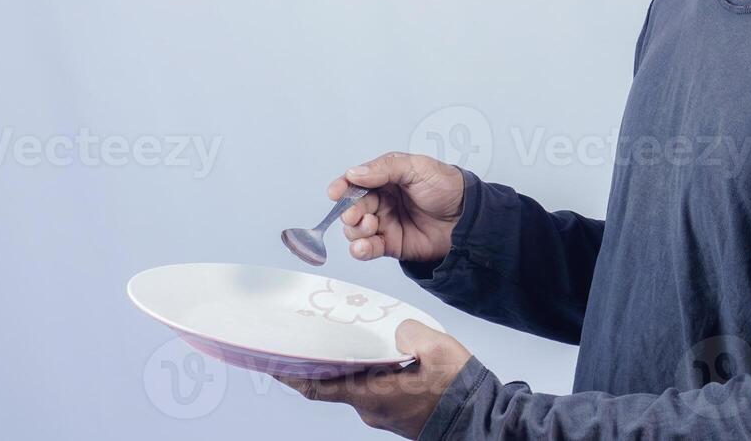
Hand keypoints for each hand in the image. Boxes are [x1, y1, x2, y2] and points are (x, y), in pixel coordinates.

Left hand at [274, 319, 472, 438]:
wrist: (480, 420)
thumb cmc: (459, 389)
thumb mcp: (436, 349)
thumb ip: (409, 332)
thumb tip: (396, 330)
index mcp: (371, 394)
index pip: (318, 387)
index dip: (291, 375)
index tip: (271, 361)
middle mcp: (370, 408)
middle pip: (334, 381)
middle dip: (319, 360)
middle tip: (308, 334)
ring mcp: (383, 412)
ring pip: (355, 383)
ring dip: (346, 363)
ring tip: (344, 336)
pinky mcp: (396, 411)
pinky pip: (372, 387)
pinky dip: (366, 370)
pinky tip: (376, 352)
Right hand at [329, 152, 464, 263]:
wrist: (468, 218)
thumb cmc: (446, 187)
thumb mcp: (417, 167)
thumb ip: (385, 168)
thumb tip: (354, 173)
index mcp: (386, 179)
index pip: (356, 181)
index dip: (343, 186)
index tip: (335, 192)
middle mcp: (382, 201)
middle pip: (353, 207)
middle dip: (350, 211)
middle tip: (356, 214)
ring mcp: (385, 224)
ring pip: (356, 229)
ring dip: (356, 230)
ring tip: (372, 226)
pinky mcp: (391, 245)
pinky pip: (368, 249)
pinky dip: (360, 249)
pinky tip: (362, 247)